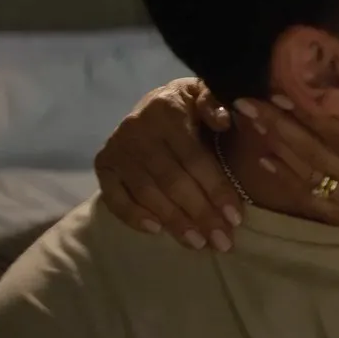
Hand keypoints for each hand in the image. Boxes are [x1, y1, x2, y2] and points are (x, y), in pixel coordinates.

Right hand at [94, 77, 240, 251]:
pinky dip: (133, 215)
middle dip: (199, 214)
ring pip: (146, 192)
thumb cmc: (190, 107)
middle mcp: (138, 129)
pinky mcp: (102, 164)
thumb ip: (215, 102)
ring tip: (197, 243)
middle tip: (222, 242)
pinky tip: (156, 231)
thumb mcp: (204, 94)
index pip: (194, 158)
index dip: (216, 189)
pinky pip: (113, 196)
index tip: (236, 218)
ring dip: (173, 221)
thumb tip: (224, 120)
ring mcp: (117, 148)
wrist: (154, 104)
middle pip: (172, 180)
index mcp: (167, 111)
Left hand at [234, 96, 338, 293]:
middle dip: (281, 128)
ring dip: (277, 149)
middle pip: (317, 156)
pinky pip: (315, 200)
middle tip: (247, 103)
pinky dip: (288, 181)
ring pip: (310, 175)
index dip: (313, 118)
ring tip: (248, 124)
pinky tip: (267, 163)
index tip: (285, 95)